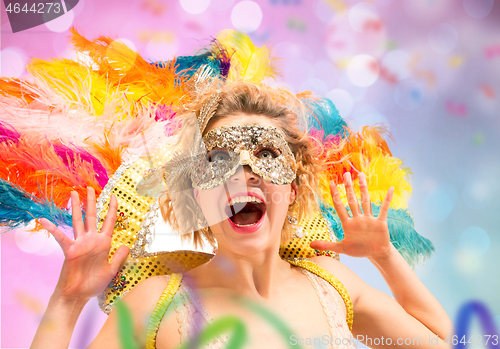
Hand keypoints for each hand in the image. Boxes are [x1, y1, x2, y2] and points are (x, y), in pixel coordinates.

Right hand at [39, 188, 128, 302]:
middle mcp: (91, 240)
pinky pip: (60, 237)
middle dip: (92, 202)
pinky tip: (44, 219)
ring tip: (74, 193)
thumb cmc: (93, 284)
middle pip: (92, 216)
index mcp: (103, 243)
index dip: (112, 209)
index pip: (109, 222)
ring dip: (75, 207)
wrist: (78, 295)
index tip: (114, 196)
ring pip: (78, 221)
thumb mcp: (111, 270)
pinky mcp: (69, 250)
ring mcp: (80, 244)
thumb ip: (119, 257)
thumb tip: (126, 244)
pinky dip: (52, 228)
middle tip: (90, 187)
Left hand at [310, 172, 393, 258]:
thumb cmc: (359, 250)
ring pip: (365, 200)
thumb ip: (327, 245)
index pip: (339, 206)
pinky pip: (384, 209)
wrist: (376, 254)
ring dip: (364, 188)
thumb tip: (310, 245)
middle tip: (346, 174)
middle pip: (352, 200)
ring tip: (361, 175)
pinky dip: (387, 200)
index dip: (335, 194)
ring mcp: (369, 219)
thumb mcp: (342, 248)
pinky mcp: (380, 222)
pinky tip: (390, 189)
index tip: (331, 182)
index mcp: (348, 223)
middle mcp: (358, 218)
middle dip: (348, 187)